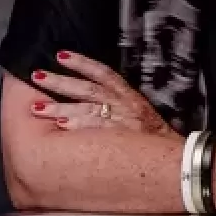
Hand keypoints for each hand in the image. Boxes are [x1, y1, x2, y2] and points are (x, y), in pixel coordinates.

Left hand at [29, 51, 177, 137]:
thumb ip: (117, 105)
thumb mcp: (139, 114)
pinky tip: (60, 125)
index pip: (103, 73)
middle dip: (60, 82)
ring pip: (86, 108)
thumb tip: (86, 100)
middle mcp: (124, 105)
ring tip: (36, 107)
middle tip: (36, 77)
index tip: (60, 55)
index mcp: (128, 96)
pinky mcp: (121, 138)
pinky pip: (96, 129)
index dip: (82, 62)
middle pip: (87, 89)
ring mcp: (122, 121)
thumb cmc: (155, 140)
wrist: (179, 160)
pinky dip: (78, 126)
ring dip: (59, 107)